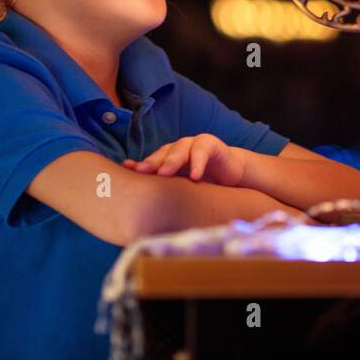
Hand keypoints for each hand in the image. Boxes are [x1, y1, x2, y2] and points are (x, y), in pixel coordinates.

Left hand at [123, 134, 246, 186]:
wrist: (233, 174)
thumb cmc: (204, 184)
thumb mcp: (183, 189)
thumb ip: (166, 193)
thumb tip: (141, 215)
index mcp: (167, 159)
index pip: (151, 162)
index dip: (139, 166)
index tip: (126, 171)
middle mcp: (178, 149)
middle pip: (162, 154)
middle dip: (152, 163)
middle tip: (142, 172)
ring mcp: (194, 144)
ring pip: (180, 150)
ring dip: (172, 161)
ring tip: (165, 174)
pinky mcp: (211, 145)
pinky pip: (202, 152)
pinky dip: (198, 163)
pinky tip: (195, 176)